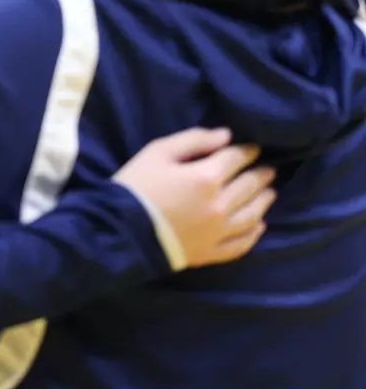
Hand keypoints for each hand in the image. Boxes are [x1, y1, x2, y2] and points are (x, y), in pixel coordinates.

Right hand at [114, 127, 275, 268]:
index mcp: (207, 177)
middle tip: (268, 170)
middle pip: (250, 186)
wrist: (119, 229)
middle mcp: (221, 205)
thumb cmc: (136, 185)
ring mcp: (219, 231)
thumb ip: (193, 140)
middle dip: (260, 175)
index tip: (254, 148)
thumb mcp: (156, 152)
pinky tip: (259, 226)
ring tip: (269, 193)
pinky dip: (254, 234)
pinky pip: (242, 244)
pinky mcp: (212, 251)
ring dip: (263, 201)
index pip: (237, 159)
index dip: (248, 151)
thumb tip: (226, 136)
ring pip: (253, 214)